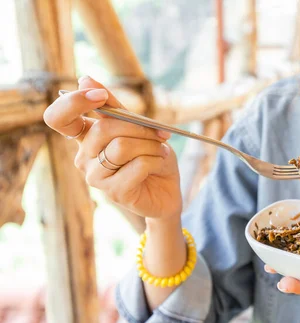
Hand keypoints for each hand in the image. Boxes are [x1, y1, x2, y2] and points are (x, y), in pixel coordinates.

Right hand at [43, 76, 181, 219]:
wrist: (167, 191)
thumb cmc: (151, 156)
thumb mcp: (137, 126)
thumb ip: (113, 106)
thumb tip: (84, 79)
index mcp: (85, 137)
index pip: (58, 118)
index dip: (73, 103)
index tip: (99, 96)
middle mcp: (84, 157)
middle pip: (102, 130)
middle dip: (138, 127)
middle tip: (160, 134)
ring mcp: (96, 178)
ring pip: (121, 148)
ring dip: (150, 145)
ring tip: (161, 150)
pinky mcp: (114, 193)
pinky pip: (136, 166)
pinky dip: (155, 160)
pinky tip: (159, 163)